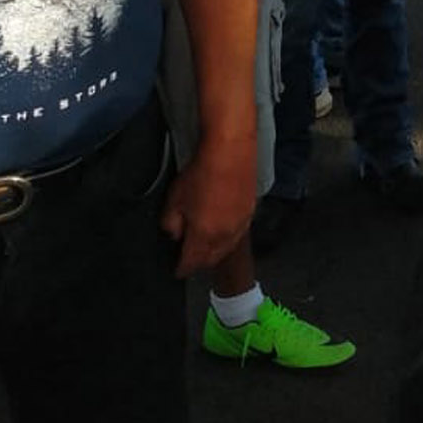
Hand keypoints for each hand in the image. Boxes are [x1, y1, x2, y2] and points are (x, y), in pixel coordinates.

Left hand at [160, 134, 256, 277]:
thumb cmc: (202, 173)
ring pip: (226, 248)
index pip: (191, 263)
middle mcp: (225, 236)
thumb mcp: (175, 199)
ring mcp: (240, 224)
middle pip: (211, 260)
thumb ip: (171, 224)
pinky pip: (237, 234)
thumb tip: (175, 234)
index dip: (181, 269)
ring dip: (214, 251)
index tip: (177, 270)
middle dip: (199, 263)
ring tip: (205, 246)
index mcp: (204, 236)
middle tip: (189, 259)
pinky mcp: (250, 212)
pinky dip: (227, 238)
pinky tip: (221, 228)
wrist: (230, 151)